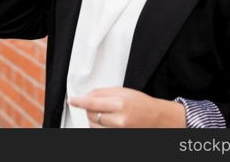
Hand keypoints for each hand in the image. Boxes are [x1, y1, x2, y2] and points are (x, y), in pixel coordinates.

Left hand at [68, 87, 185, 127]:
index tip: (73, 100)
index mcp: (120, 104)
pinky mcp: (118, 137)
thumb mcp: (123, 91)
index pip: (92, 102)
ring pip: (93, 125)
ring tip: (107, 113)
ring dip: (94, 118)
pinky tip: (108, 121)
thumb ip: (102, 93)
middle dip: (90, 108)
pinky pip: (100, 132)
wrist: (157, 119)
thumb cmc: (142, 104)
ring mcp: (118, 132)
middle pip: (91, 114)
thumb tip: (86, 95)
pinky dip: (99, 126)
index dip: (79, 101)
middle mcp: (118, 120)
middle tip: (100, 104)